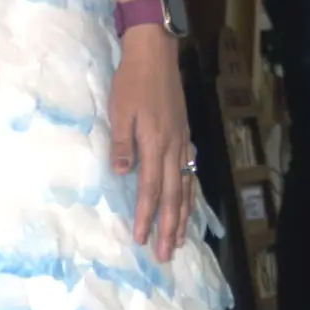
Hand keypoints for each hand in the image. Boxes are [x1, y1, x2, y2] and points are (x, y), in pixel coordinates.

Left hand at [109, 28, 194, 261]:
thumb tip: (122, 173)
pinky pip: (190, 173)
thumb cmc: (132, 81)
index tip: (141, 239)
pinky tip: (188, 206)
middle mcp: (173, 148)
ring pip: (185, 188)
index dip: (146, 216)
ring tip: (179, 240)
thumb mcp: (119, 110)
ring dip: (182, 217)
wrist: (156, 55)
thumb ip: (121, 143)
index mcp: (155, 143)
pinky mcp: (185, 136)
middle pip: (172, 196)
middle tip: (165, 254)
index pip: (150, 189)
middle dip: (168, 227)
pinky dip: (189, 195)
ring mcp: (182, 143)